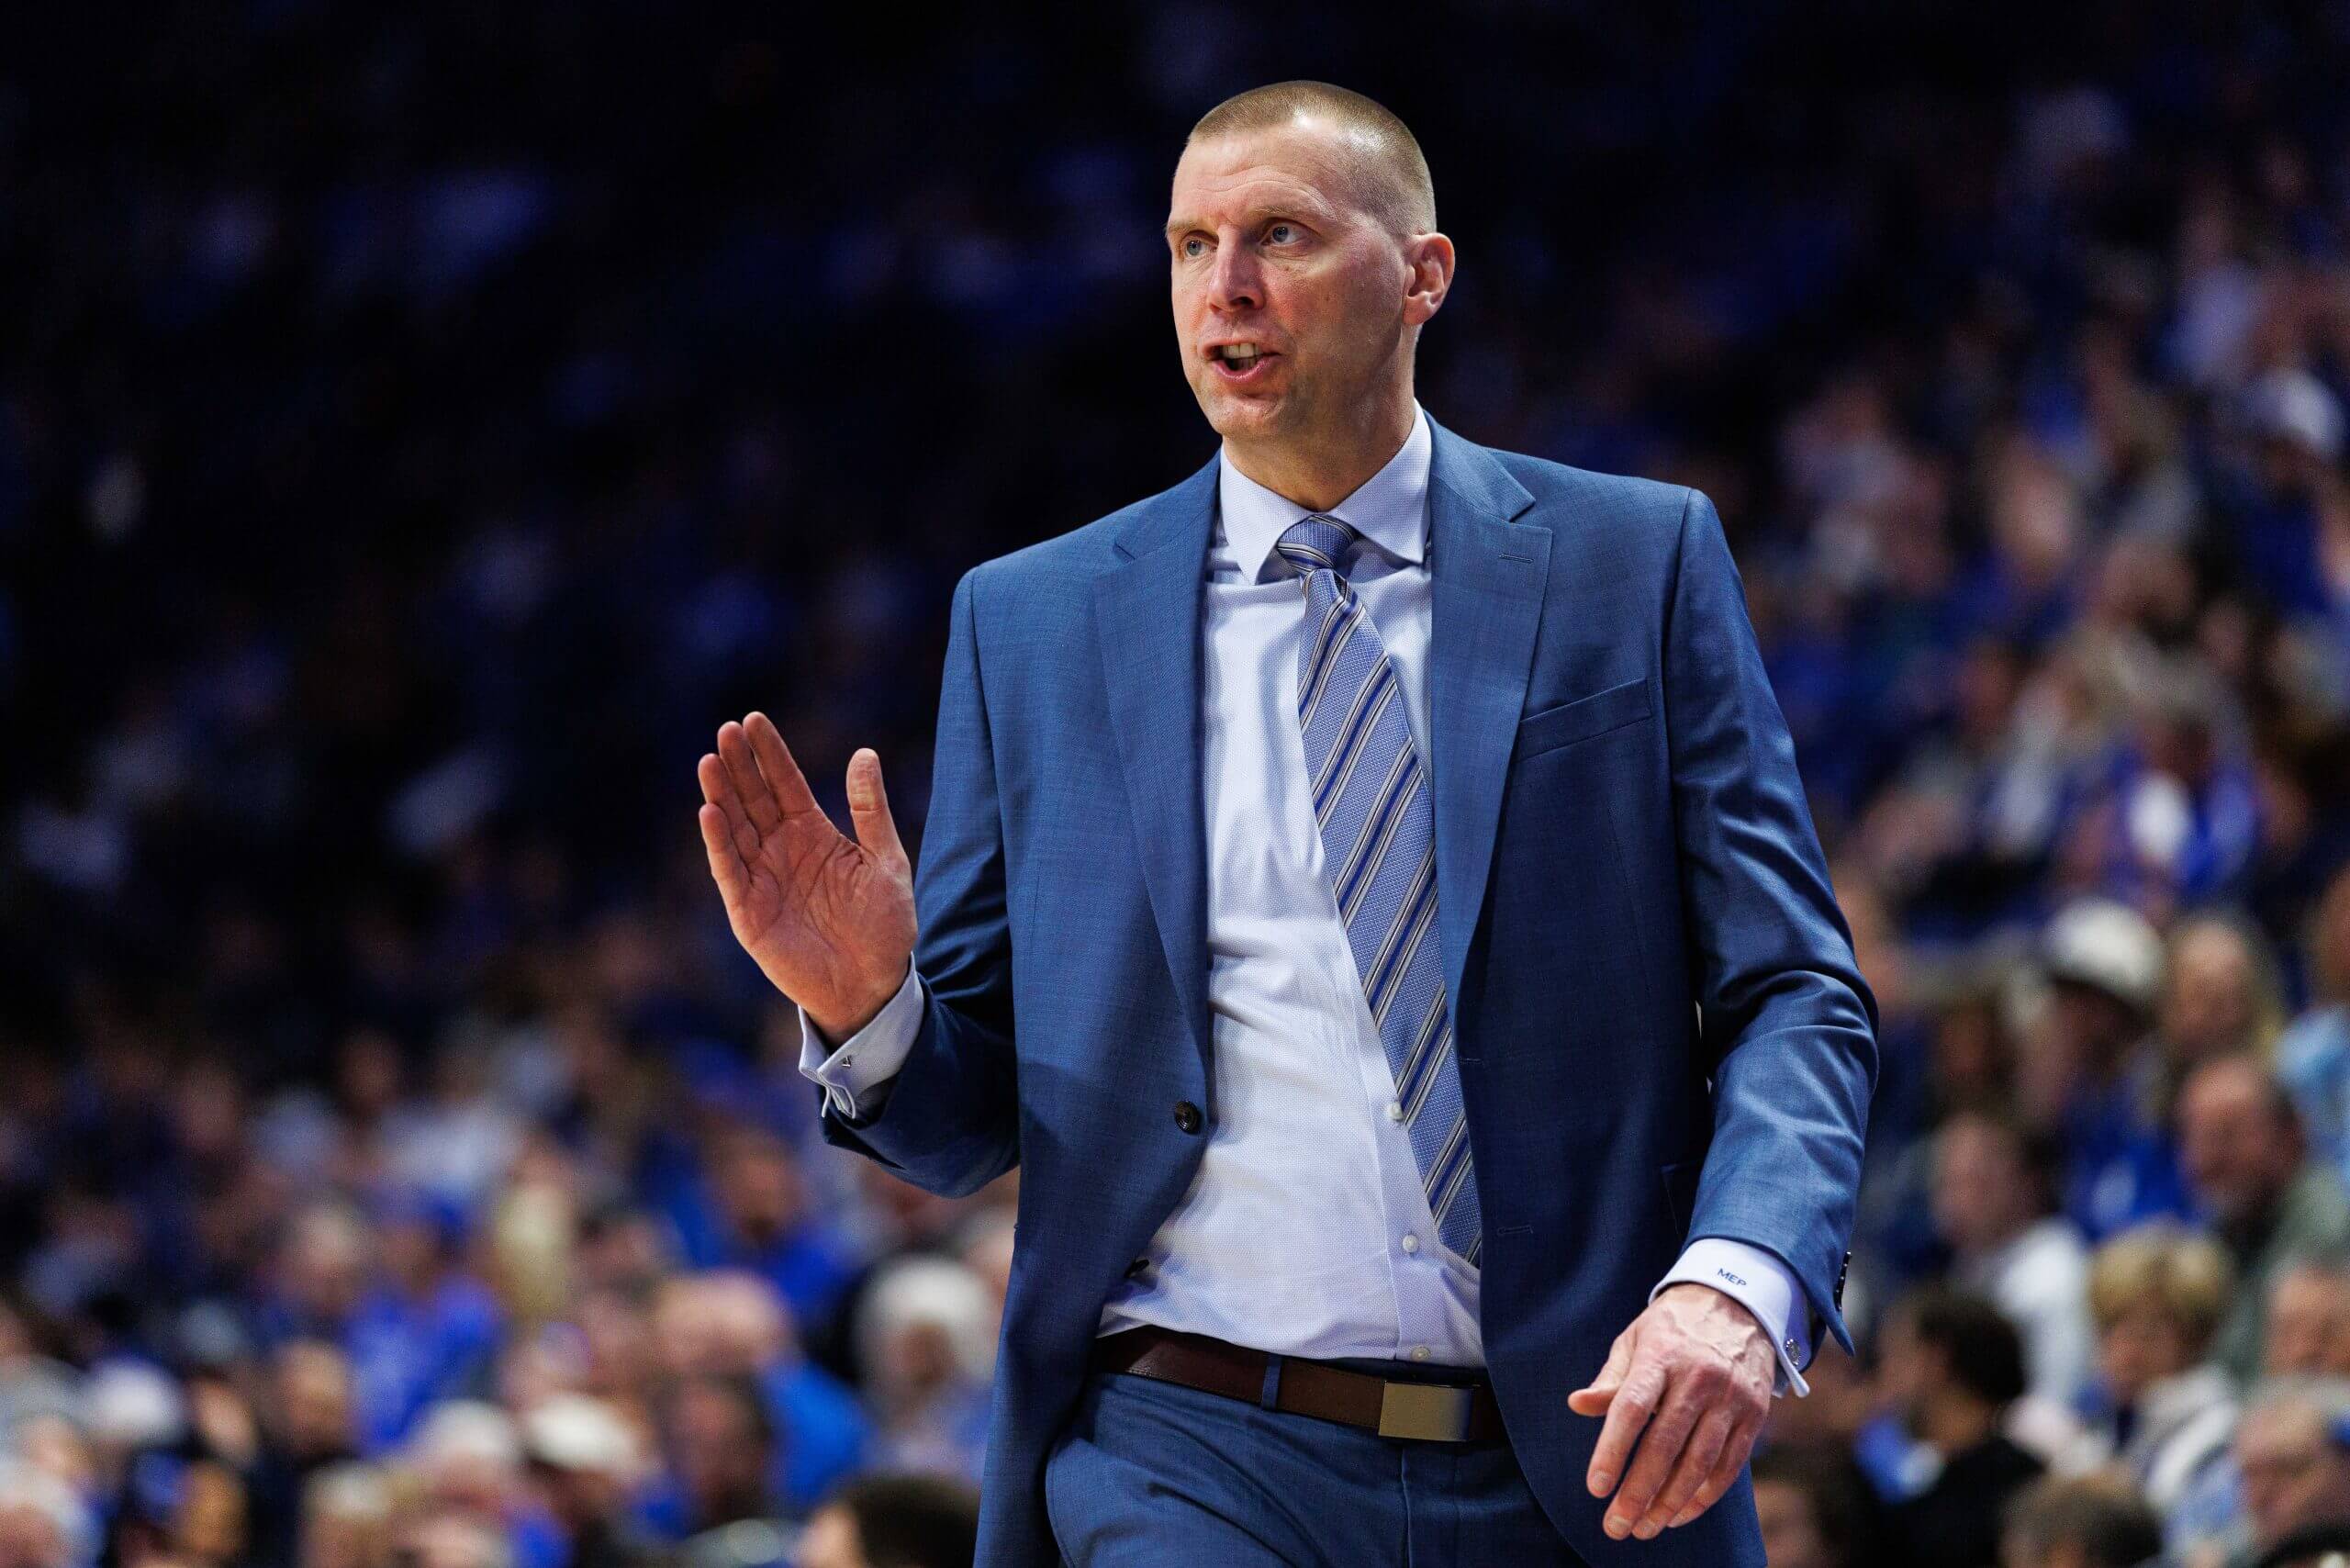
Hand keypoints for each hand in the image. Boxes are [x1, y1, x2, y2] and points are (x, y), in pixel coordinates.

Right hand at [697, 713, 915, 1039]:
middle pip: (754, 799)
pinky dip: (718, 843)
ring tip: (710, 761)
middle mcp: (781, 851)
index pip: (786, 784)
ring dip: (722, 796)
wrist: (873, 985)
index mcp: (813, 834)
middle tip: (726, 730)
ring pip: (736, 829)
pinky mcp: (748, 913)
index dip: (770, 754)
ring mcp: (762, 879)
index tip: (753, 720)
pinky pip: (729, 872)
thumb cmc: (883, 925)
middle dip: (740, 765)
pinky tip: (711, 812)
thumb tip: (864, 753)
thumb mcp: (885, 861)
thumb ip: (870, 810)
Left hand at [1565, 1282, 1773, 1539]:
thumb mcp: (1635, 1339)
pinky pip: (1729, 1466)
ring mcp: (1731, 1398)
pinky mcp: (1754, 1416)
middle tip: (1617, 1526)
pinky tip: (1680, 1514)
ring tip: (1645, 1528)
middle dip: (1639, 1492)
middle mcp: (1699, 1377)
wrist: (1738, 1304)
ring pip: (1699, 1462)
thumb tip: (1577, 1405)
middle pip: (1665, 1445)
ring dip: (1670, 1503)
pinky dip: (1704, 1496)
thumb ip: (1610, 1378)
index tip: (1596, 1487)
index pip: (1632, 1408)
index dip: (1613, 1450)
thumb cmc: (1673, 1328)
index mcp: (1661, 1355)